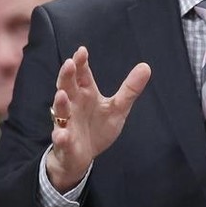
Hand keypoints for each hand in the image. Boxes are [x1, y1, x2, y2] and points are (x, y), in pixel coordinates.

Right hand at [46, 46, 150, 191]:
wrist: (82, 156)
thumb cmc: (97, 127)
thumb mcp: (118, 108)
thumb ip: (129, 89)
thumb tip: (146, 66)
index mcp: (85, 93)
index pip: (82, 74)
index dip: (81, 63)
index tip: (82, 51)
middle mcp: (73, 105)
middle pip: (67, 87)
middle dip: (66, 76)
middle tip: (69, 63)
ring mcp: (66, 123)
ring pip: (60, 111)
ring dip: (60, 103)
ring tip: (61, 94)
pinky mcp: (65, 143)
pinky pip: (62, 138)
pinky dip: (61, 136)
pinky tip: (62, 135)